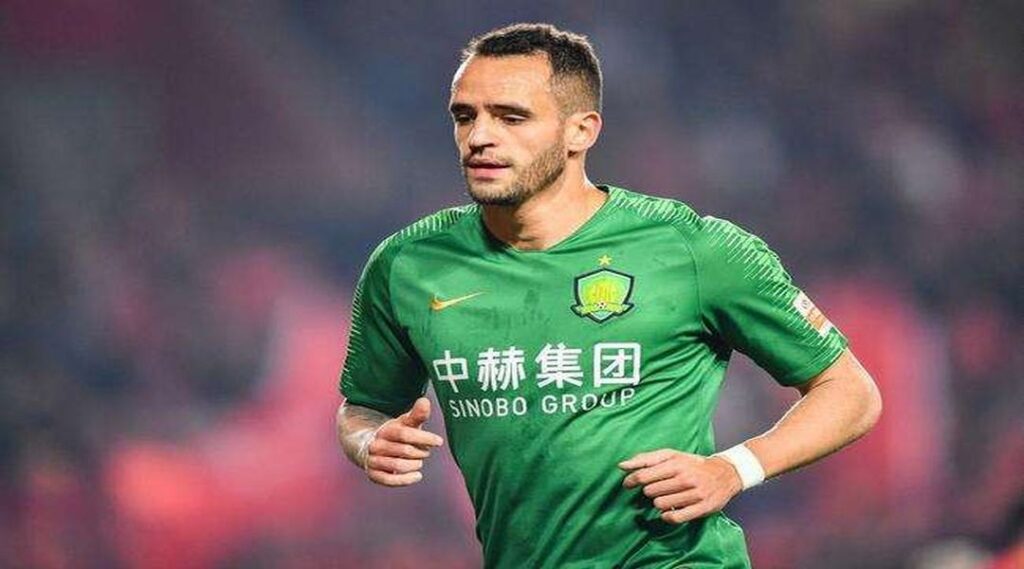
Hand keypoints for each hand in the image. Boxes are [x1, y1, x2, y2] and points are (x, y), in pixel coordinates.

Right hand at [364, 397, 443, 486]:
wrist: (373, 447)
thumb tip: (425, 401)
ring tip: (419, 461)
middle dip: (421, 452)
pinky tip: (417, 475)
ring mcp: (373, 460)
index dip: (424, 438)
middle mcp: (376, 445)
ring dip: (415, 465)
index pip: (405, 433)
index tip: (439, 441)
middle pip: (405, 451)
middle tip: (426, 451)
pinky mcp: (374, 475)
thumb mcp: (406, 423)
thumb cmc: (396, 435)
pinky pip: (390, 481)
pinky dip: (406, 479)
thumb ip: (417, 414)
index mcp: (386, 430)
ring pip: (398, 466)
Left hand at [619, 449, 742, 523]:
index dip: (631, 481)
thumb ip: (645, 459)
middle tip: (656, 489)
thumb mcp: (671, 455)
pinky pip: (675, 518)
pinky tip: (669, 511)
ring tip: (666, 497)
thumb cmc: (692, 464)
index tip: (628, 484)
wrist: (725, 474)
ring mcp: (695, 494)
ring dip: (659, 503)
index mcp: (676, 463)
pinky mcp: (702, 508)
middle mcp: (685, 478)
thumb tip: (621, 466)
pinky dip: (667, 516)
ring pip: (660, 505)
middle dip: (649, 491)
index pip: (644, 475)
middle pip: (650, 491)